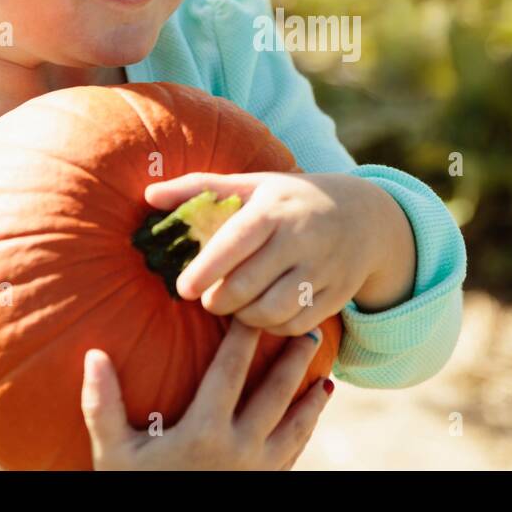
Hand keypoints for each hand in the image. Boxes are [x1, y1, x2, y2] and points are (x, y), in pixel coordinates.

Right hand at [81, 319, 332, 469]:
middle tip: (308, 332)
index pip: (231, 370)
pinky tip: (307, 424)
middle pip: (276, 394)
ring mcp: (256, 472)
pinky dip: (303, 435)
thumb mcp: (113, 452)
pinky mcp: (262, 488)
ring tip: (324, 380)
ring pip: (294, 430)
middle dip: (293, 361)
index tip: (254, 309)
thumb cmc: (133, 493)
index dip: (244, 336)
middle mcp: (239, 450)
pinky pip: (291, 457)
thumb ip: (103, 404)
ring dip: (310, 403)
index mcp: (204, 431)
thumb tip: (93, 354)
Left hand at [142, 171, 416, 335]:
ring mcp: (322, 270)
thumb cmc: (290, 200)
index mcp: (276, 208)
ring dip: (244, 317)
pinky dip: (272, 326)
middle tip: (208, 299)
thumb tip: (148, 194)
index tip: (184, 288)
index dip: (207, 269)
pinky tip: (262, 313)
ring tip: (234, 306)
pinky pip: (294, 326)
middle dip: (220, 300)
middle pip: (249, 285)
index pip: (236, 241)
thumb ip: (200, 188)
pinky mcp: (336, 296)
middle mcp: (302, 239)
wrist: (363, 216)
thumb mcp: (252, 185)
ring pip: (271, 311)